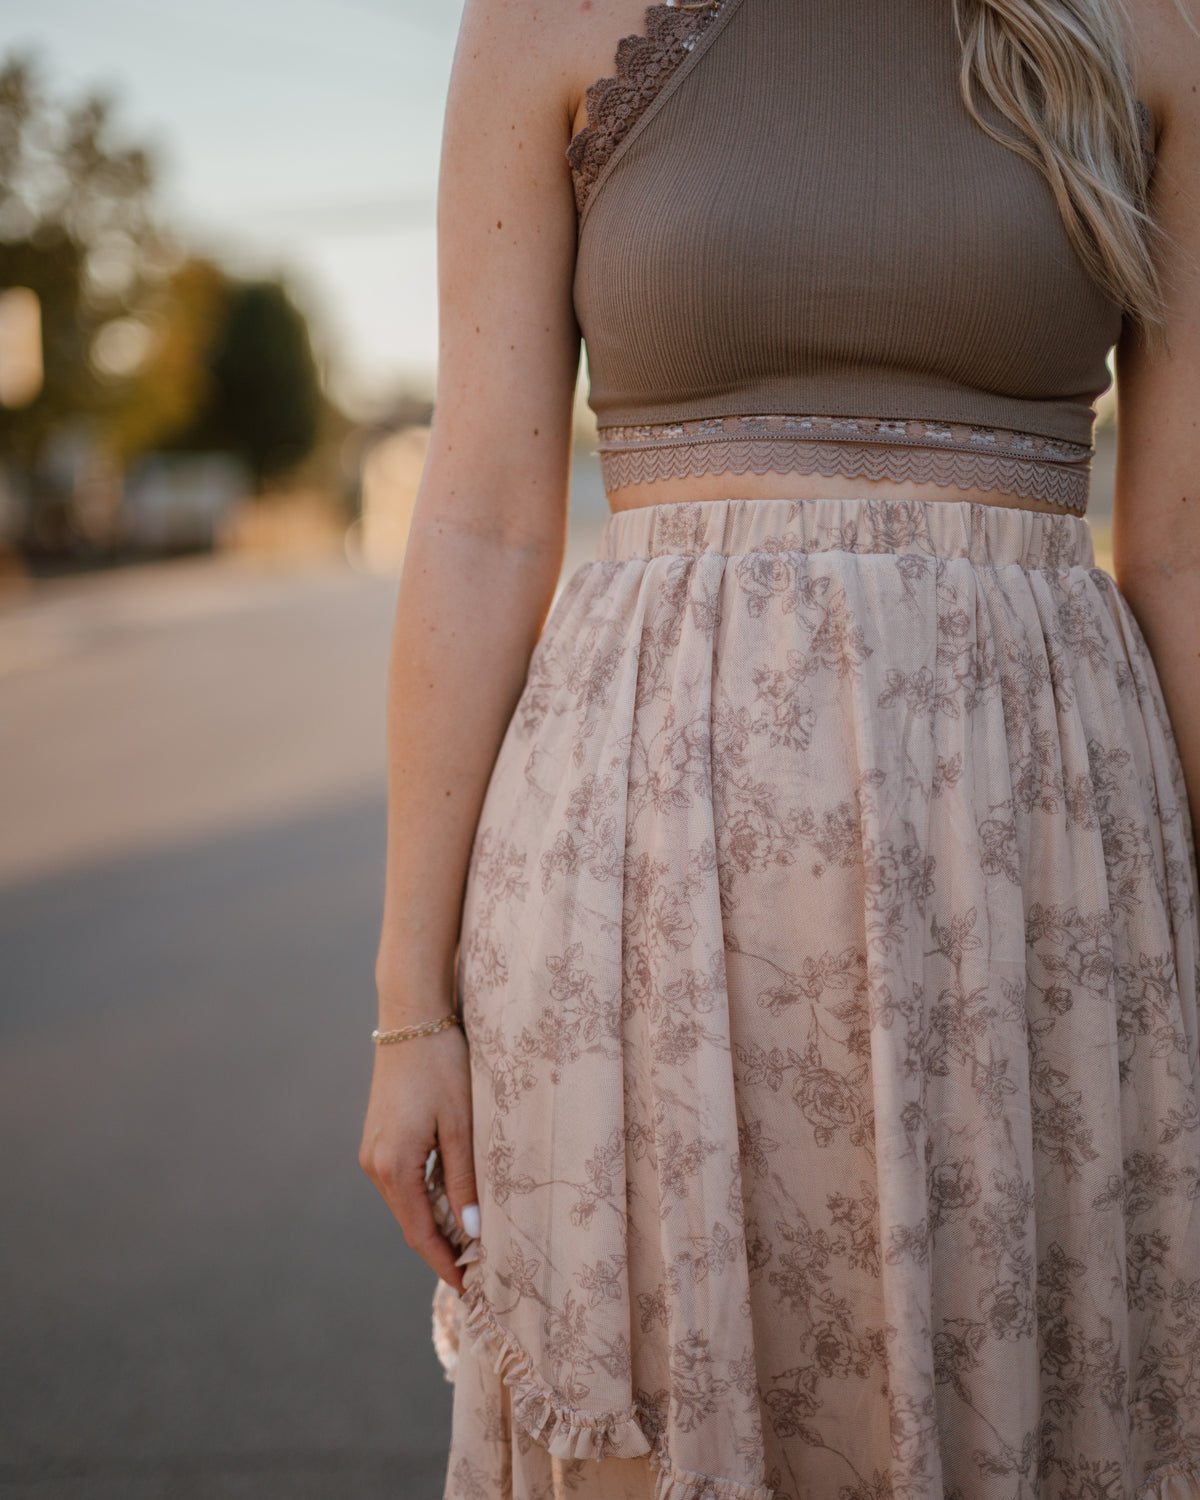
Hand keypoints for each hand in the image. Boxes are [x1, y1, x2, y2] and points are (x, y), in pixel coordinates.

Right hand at [358, 1023, 477, 1292]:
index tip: (470, 1288)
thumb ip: (465, 1180)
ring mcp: (372, 1151)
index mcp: (394, 1166)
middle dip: (441, 1249)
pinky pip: (402, 1182)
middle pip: (411, 1222)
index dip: (445, 1264)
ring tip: (470, 1242)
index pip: (420, 1233)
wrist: (412, 1019)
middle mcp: (375, 1164)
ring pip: (406, 1203)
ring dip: (434, 1223)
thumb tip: (472, 1230)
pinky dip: (425, 1198)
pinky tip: (451, 1202)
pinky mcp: (378, 1138)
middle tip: (477, 1271)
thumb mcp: (463, 1124)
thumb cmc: (442, 1065)